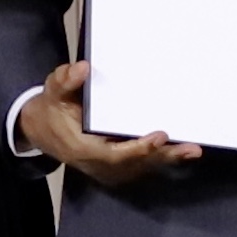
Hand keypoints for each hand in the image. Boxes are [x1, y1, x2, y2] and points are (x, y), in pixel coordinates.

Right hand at [21, 63, 197, 187]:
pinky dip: (162, 158)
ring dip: (169, 158)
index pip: (114, 154)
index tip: (160, 135)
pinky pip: (141, 164)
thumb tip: (83, 68)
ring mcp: (107, 168)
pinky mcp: (116, 166)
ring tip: (194, 149)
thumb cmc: (51, 110)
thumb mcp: (53, 92)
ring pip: (142, 166)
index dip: (138, 149)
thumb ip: (65, 81)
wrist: (42, 130)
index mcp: (83, 148)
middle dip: (164, 156)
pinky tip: (183, 149)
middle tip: (192, 148)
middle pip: (136, 164)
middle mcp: (98, 164)